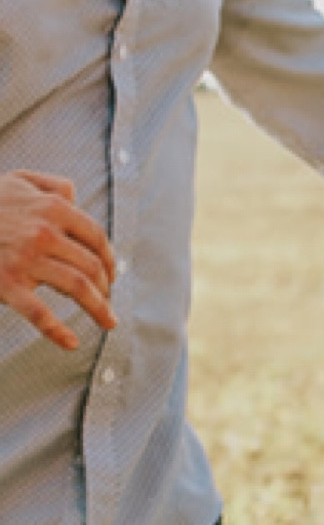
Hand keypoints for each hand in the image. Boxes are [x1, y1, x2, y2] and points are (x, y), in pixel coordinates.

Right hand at [0, 173, 115, 350]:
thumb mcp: (17, 181)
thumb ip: (50, 185)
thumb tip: (74, 196)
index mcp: (52, 208)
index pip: (95, 237)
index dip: (109, 259)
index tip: (111, 275)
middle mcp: (44, 233)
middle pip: (91, 266)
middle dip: (106, 288)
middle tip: (107, 301)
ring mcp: (26, 260)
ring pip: (77, 288)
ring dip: (99, 308)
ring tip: (108, 322)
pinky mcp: (7, 284)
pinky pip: (38, 313)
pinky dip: (57, 331)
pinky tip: (71, 343)